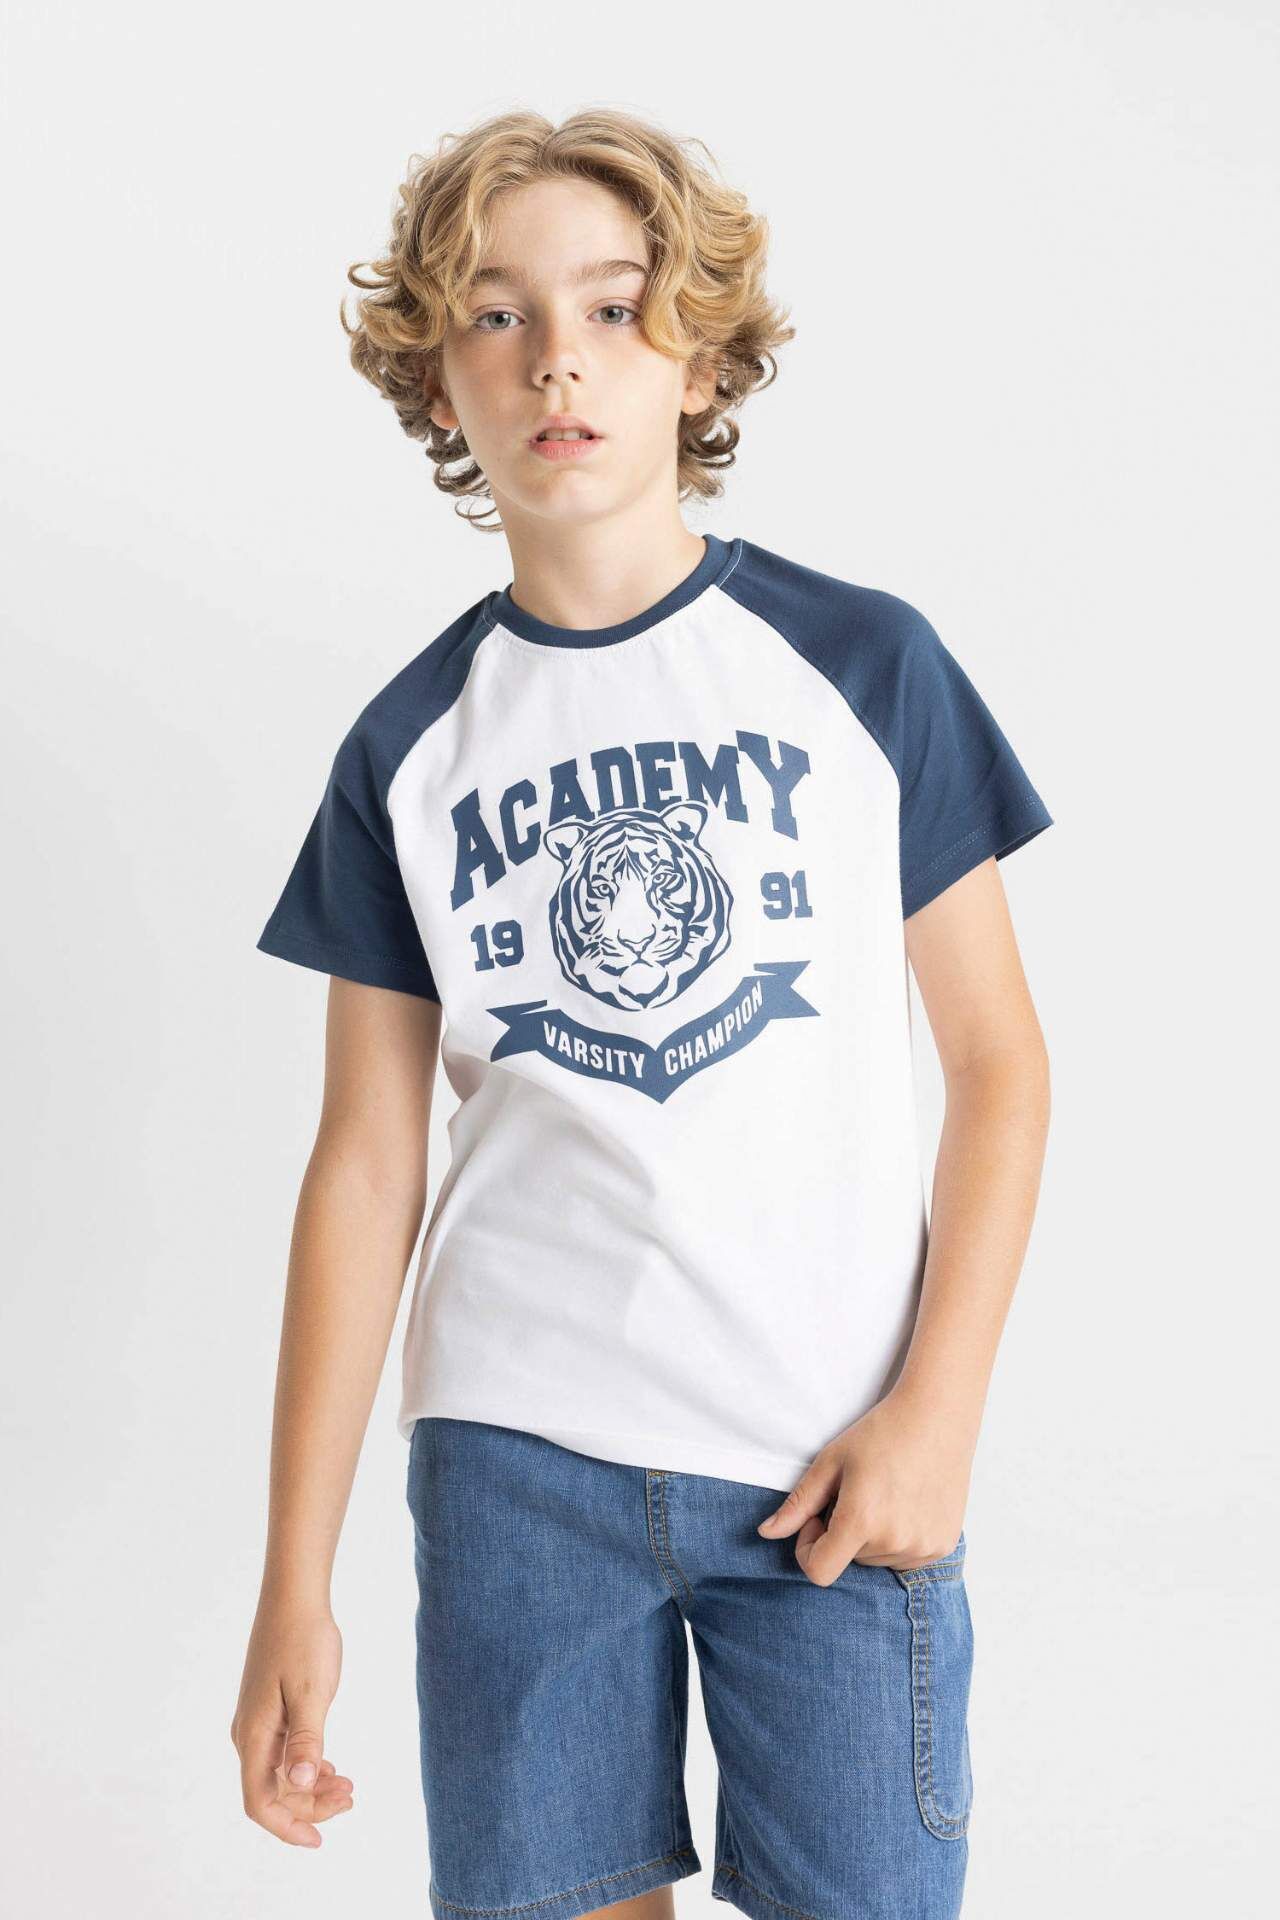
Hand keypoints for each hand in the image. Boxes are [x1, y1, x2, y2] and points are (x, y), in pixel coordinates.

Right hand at [230, 1597, 353, 1846]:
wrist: (294, 1598)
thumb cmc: (303, 1640)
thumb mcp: (312, 1691)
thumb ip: (307, 1739)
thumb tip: (302, 1783)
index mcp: (254, 1735)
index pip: (260, 1802)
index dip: (287, 1828)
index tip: (320, 1840)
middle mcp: (248, 1734)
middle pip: (272, 1792)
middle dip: (310, 1806)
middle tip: (352, 1798)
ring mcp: (257, 1721)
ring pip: (280, 1774)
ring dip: (312, 1788)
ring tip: (349, 1787)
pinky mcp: (268, 1709)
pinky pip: (283, 1753)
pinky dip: (308, 1766)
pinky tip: (332, 1767)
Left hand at [755, 1383, 974, 1586]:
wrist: (937, 1417)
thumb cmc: (881, 1433)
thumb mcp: (831, 1462)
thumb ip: (798, 1504)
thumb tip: (766, 1533)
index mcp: (861, 1520)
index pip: (819, 1572)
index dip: (808, 1549)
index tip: (818, 1517)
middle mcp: (894, 1541)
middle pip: (849, 1560)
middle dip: (844, 1532)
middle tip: (859, 1490)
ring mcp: (922, 1547)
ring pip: (877, 1559)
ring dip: (872, 1536)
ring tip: (886, 1493)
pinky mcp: (941, 1546)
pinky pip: (905, 1558)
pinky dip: (898, 1538)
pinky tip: (907, 1502)